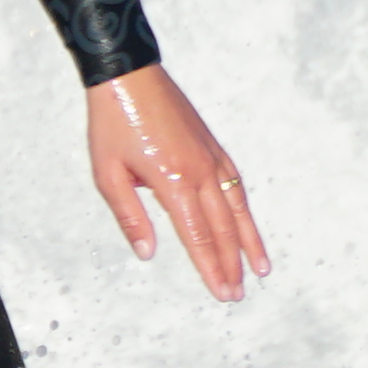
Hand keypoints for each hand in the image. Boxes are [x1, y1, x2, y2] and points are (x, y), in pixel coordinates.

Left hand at [85, 66, 270, 301]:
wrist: (128, 74)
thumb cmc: (112, 122)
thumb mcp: (107, 173)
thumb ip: (130, 217)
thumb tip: (147, 253)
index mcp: (172, 181)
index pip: (197, 236)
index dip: (210, 268)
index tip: (221, 292)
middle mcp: (199, 172)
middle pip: (221, 229)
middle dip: (230, 264)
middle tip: (236, 293)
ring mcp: (210, 157)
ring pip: (236, 208)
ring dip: (248, 241)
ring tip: (260, 269)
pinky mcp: (211, 145)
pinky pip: (235, 183)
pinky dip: (244, 208)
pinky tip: (246, 223)